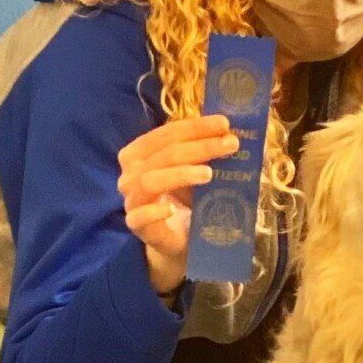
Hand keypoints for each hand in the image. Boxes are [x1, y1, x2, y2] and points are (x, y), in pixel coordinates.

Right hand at [116, 113, 238, 298]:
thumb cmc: (186, 199)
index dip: (196, 127)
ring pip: (150, 181)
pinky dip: (155, 211)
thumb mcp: (195, 170)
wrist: (180, 239)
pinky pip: (139, 217)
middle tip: (230, 144)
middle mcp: (130, 174)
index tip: (225, 124)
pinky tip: (172, 208)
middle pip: (163, 154)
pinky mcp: (137, 227)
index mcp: (140, 153)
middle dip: (199, 147)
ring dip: (181, 174)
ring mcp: (132, 201)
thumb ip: (204, 153)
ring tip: (209, 174)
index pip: (167, 134)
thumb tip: (231, 133)